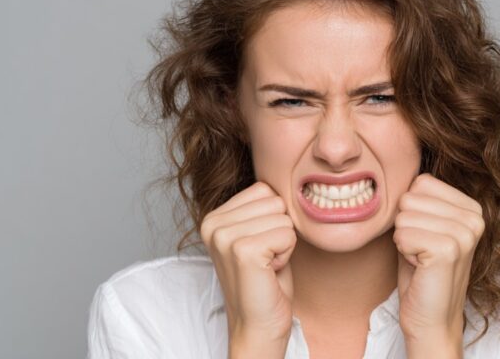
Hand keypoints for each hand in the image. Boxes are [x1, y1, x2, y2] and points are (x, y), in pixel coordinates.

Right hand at [199, 181, 296, 356]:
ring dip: (284, 244)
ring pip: (283, 217)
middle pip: (275, 200)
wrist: (259, 324)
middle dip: (280, 230)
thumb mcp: (259, 233)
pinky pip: (287, 233)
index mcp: (214, 215)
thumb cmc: (266, 280)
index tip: (262, 247)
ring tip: (266, 266)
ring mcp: (224, 236)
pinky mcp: (243, 250)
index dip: (273, 219)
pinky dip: (287, 254)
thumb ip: (262, 206)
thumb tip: (285, 175)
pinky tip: (269, 271)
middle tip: (266, 259)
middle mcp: (212, 223)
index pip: (264, 188)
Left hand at [393, 173, 484, 355]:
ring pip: (403, 215)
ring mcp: (465, 233)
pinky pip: (402, 234)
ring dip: (404, 240)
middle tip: (422, 251)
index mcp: (471, 207)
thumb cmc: (421, 271)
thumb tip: (400, 169)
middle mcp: (475, 217)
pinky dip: (403, 252)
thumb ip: (420, 199)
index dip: (411, 210)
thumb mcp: (424, 226)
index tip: (424, 236)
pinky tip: (420, 267)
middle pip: (409, 197)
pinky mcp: (449, 249)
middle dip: (405, 226)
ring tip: (422, 259)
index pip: (420, 181)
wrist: (430, 317)